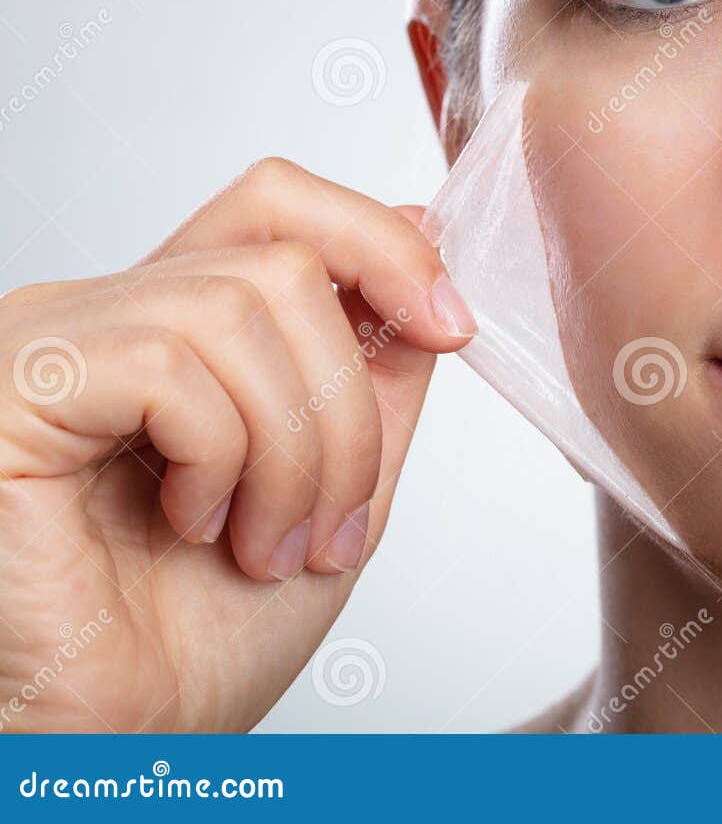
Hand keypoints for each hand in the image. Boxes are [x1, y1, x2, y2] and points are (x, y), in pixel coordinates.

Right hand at [0, 157, 473, 731]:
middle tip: (335, 521)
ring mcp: (51, 343)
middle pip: (281, 256)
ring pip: (241, 306)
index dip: (382, 244)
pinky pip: (167, 361)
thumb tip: (421, 240)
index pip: (277, 203)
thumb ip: (375, 365)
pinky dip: (221, 456)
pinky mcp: (17, 389)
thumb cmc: (197, 641)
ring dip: (297, 449)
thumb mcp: (339, 482)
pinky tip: (195, 527)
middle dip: (350, 401)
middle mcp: (104, 315)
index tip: (449, 326)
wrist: (117, 748)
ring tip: (270, 545)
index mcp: (174, 326)